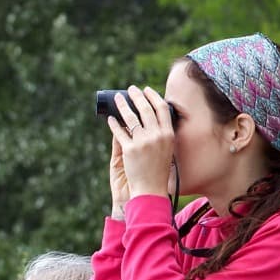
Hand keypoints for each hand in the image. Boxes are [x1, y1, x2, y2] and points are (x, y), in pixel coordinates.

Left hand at [104, 85, 173, 203]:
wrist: (150, 189)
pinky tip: (110, 119)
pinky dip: (114, 124)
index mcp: (168, 134)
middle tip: (131, 89)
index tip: (146, 90)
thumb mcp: (166, 149)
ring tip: (118, 99)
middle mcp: (157, 136)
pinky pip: (119, 132)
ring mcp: (143, 142)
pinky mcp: (129, 150)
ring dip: (123, 105)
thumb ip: (160, 133)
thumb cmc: (158, 170)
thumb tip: (148, 117)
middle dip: (137, 96)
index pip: (162, 108)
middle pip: (145, 109)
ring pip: (131, 117)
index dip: (153, 97)